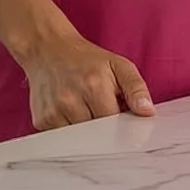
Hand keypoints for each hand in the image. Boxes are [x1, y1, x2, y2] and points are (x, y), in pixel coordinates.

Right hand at [11, 31, 155, 130]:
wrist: (48, 48)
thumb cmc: (86, 59)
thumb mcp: (118, 65)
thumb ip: (136, 88)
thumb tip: (148, 112)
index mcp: (94, 86)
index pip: (115, 125)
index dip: (121, 127)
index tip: (123, 125)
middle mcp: (71, 100)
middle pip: (97, 136)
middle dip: (105, 131)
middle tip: (103, 114)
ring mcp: (53, 112)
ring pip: (80, 141)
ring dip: (87, 134)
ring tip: (86, 111)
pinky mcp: (41, 121)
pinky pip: (63, 140)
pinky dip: (70, 133)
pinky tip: (70, 115)